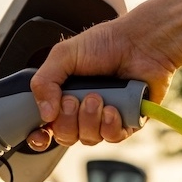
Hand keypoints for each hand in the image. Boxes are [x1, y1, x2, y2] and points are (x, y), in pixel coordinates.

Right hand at [27, 13, 176, 149]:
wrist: (141, 42)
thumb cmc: (106, 43)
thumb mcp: (64, 55)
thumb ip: (44, 81)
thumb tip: (45, 114)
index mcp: (64, 95)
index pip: (47, 126)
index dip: (40, 136)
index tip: (40, 134)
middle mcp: (83, 110)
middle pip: (65, 136)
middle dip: (67, 121)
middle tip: (74, 100)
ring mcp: (105, 118)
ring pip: (88, 139)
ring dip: (89, 120)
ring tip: (97, 97)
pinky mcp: (127, 122)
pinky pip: (112, 138)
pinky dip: (110, 126)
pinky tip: (113, 109)